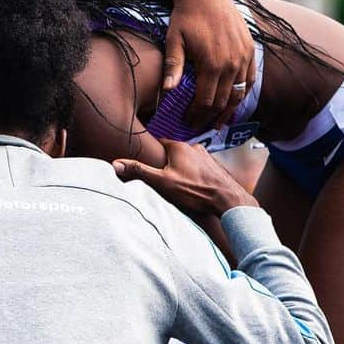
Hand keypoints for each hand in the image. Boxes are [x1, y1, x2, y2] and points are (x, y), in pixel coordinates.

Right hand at [114, 141, 257, 218]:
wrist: (227, 200)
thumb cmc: (195, 190)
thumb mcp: (162, 182)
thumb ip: (139, 171)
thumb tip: (116, 163)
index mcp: (179, 147)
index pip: (160, 143)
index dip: (152, 153)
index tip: (147, 162)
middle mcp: (193, 147)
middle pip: (173, 152)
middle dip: (167, 163)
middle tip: (162, 178)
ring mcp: (206, 156)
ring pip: (186, 160)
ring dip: (181, 169)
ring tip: (178, 184)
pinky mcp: (214, 167)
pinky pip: (198, 168)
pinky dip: (193, 174)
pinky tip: (192, 187)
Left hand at [165, 0, 255, 128]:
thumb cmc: (185, 17)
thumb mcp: (173, 40)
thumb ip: (173, 66)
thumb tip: (167, 91)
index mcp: (211, 64)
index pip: (206, 102)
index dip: (196, 116)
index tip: (187, 123)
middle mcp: (231, 63)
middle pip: (222, 102)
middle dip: (209, 117)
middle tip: (198, 126)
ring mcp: (243, 57)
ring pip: (239, 94)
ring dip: (227, 111)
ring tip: (216, 122)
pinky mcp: (250, 50)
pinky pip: (249, 80)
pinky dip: (242, 94)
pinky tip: (232, 102)